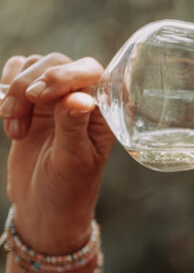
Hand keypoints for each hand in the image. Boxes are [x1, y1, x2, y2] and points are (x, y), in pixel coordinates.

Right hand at [0, 53, 115, 249]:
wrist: (44, 209)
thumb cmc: (67, 190)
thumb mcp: (71, 162)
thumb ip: (73, 128)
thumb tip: (80, 98)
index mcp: (103, 112)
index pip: (89, 71)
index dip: (61, 76)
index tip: (37, 97)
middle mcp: (83, 99)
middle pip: (56, 63)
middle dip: (30, 84)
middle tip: (15, 115)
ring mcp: (56, 100)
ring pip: (33, 67)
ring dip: (15, 92)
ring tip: (14, 129)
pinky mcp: (33, 105)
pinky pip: (17, 75)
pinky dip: (5, 91)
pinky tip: (9, 120)